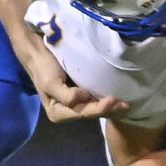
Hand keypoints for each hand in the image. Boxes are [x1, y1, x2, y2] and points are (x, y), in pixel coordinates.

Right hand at [19, 0, 127, 121]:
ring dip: (110, 106)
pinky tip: (117, 98)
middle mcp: (67, 112)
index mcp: (58, 113)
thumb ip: (66, 96)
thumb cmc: (44, 67)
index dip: (99, 108)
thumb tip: (86, 97)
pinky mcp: (80, 93)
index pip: (83, 112)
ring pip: (95, 108)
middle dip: (109, 110)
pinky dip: (105, 99)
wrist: (38, 51)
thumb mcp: (51, 83)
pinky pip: (94, 99)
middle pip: (91, 113)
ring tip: (125, 104)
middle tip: (126, 105)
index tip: (112, 100)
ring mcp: (74, 103)